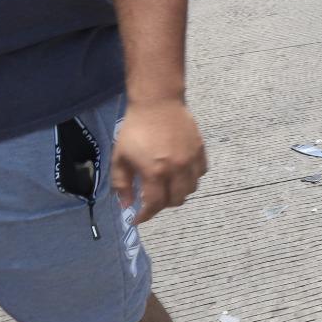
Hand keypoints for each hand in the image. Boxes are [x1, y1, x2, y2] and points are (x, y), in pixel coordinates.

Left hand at [112, 99, 207, 223]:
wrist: (157, 103)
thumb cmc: (135, 130)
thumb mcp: (120, 157)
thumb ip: (122, 184)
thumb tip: (127, 205)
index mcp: (154, 172)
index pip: (154, 204)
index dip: (145, 216)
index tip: (137, 218)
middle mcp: (176, 170)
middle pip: (176, 200)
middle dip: (162, 205)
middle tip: (152, 199)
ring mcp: (191, 160)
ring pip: (191, 189)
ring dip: (179, 193)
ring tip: (168, 187)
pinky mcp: (200, 151)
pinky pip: (201, 173)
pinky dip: (191, 179)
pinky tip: (181, 173)